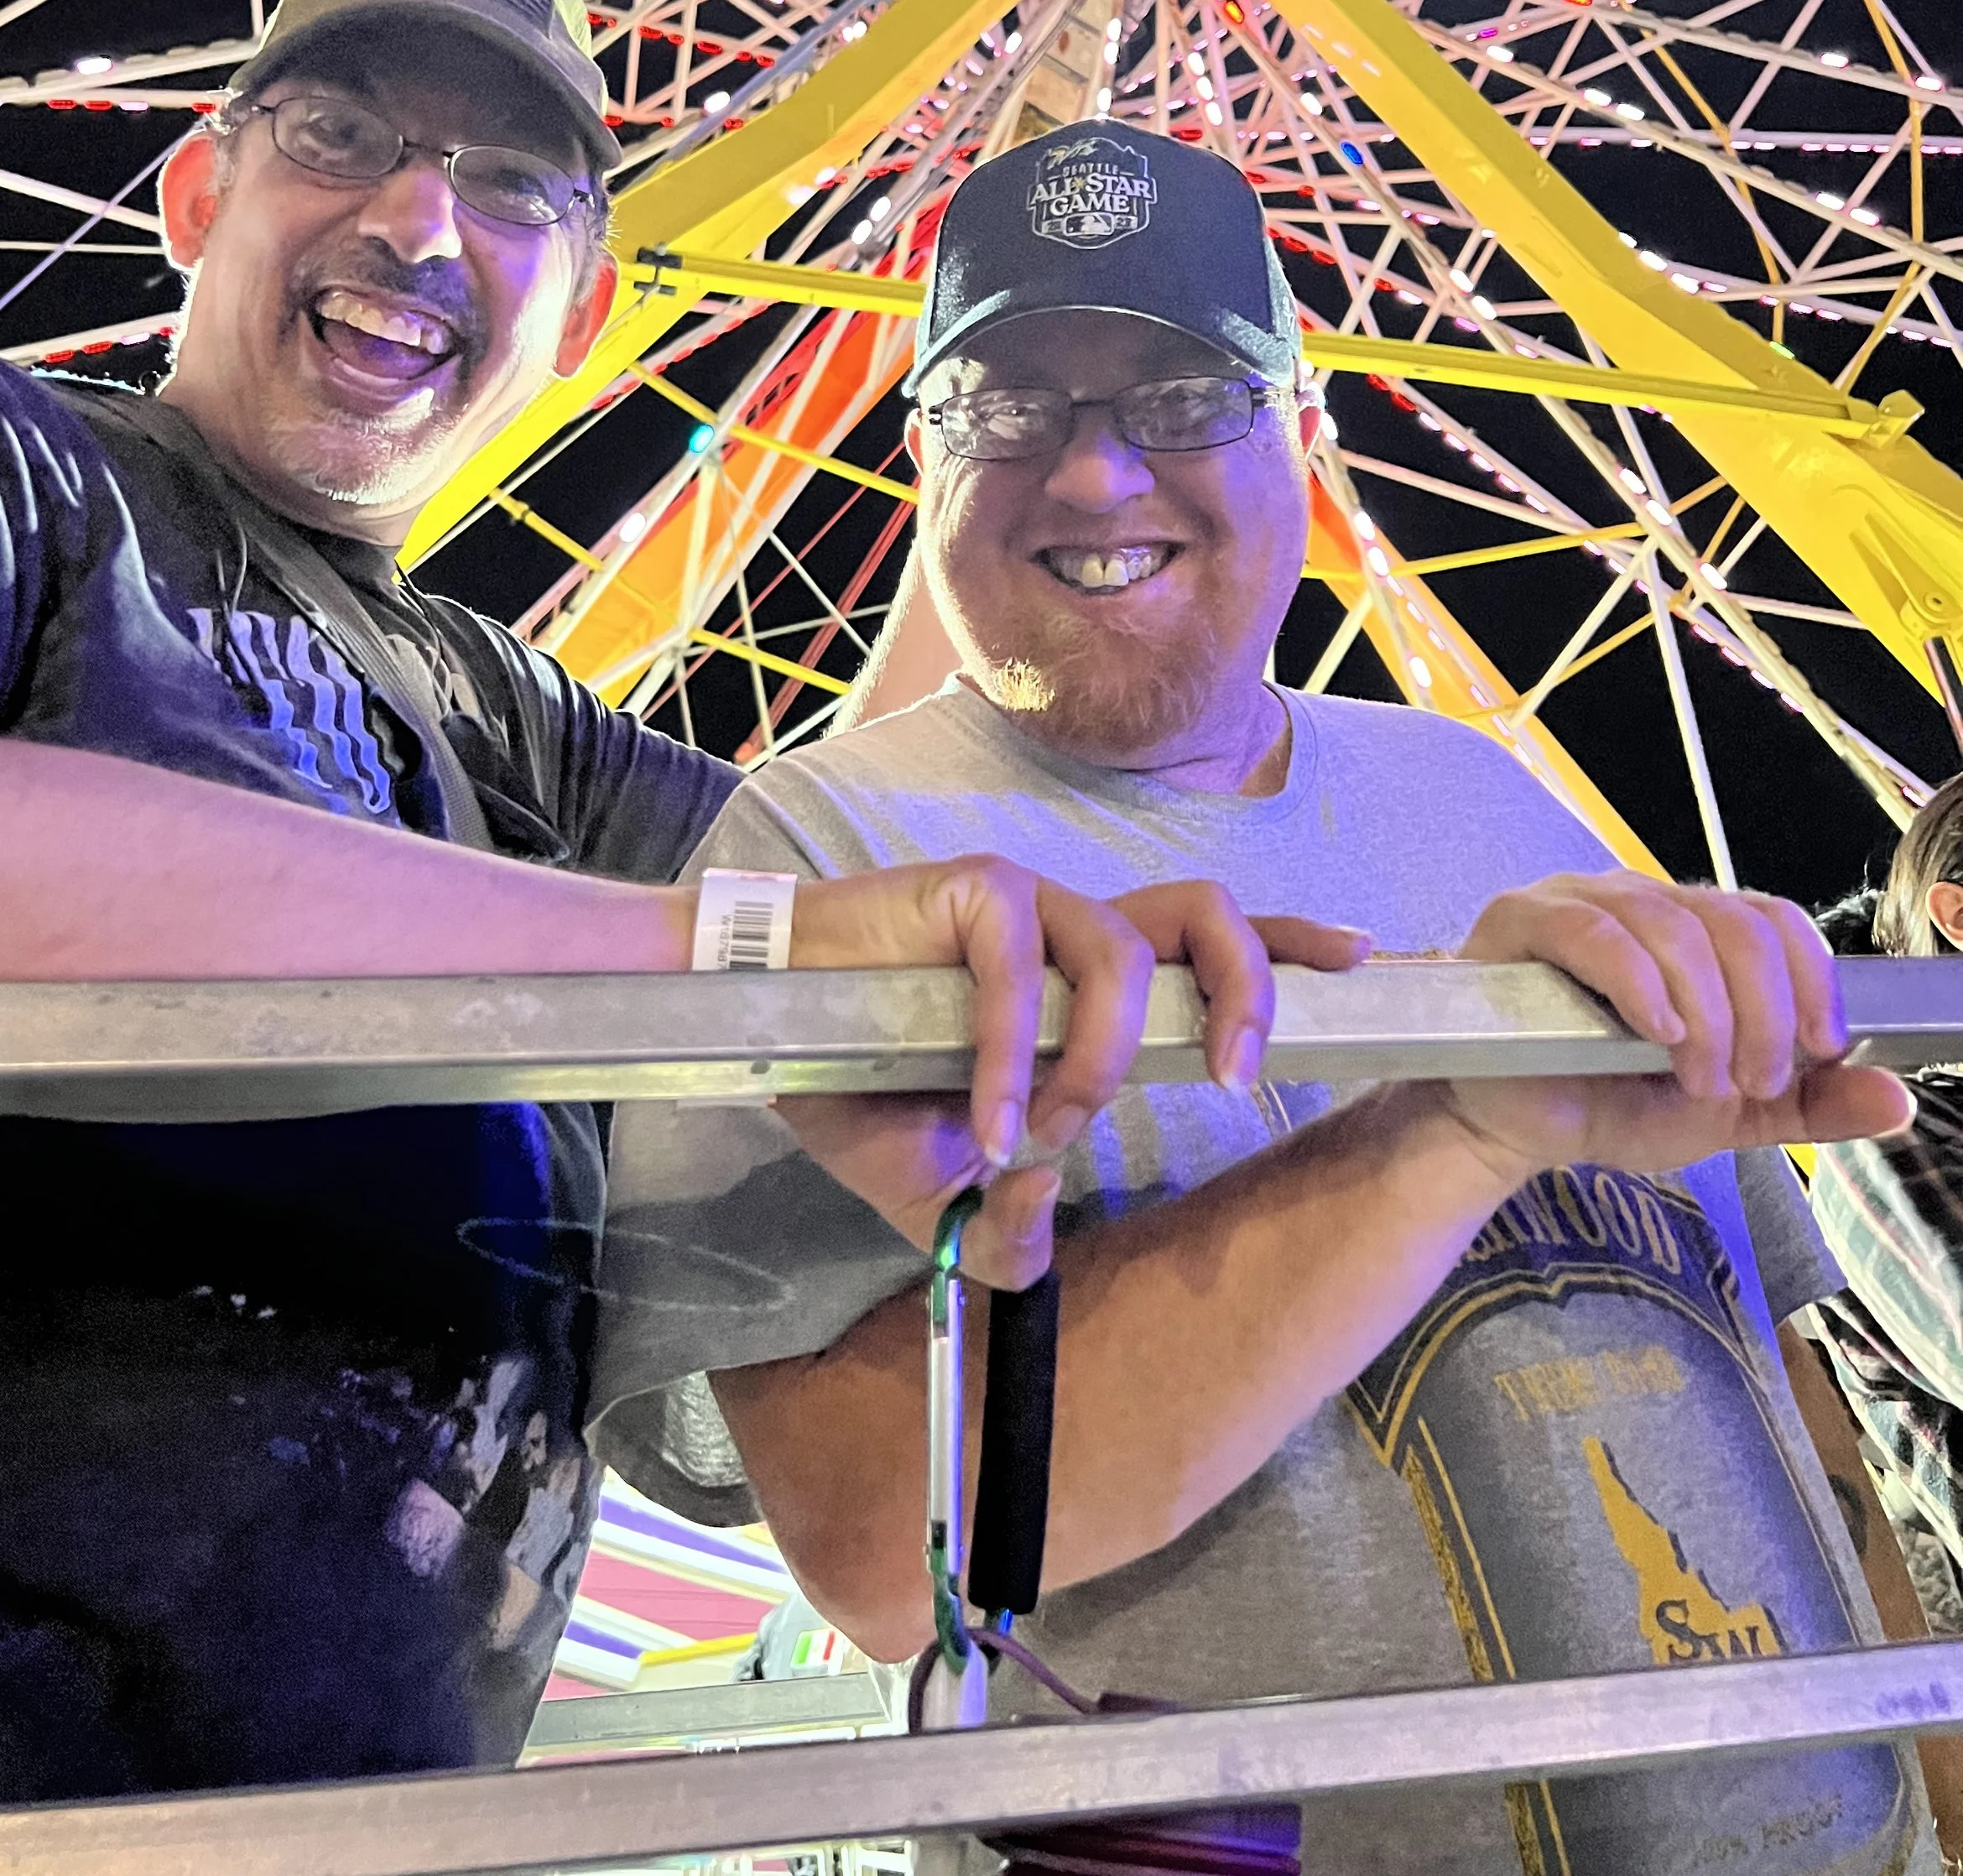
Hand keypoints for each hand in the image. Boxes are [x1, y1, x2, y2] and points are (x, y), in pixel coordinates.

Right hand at [782, 877, 1368, 1286]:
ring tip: (1050, 1129)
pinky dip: (1012, 1057)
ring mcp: (1026, 903)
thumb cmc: (855, 1088)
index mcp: (1086, 978)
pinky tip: (986, 1123)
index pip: (1211, 941)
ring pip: (1121, 952)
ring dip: (1100, 1058)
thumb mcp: (941, 1186)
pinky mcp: (969, 891)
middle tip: (1233, 1076)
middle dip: (1249, 988)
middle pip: (1206, 912)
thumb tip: (1035, 1234)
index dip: (1292, 948)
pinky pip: (1021, 973)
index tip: (1366, 964)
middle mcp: (1072, 928)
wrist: (759, 1026)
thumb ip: (1002, 1223)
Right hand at [1461, 869, 1844, 1100]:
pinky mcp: (1523, 921)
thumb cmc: (1606, 1102)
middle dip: (1762, 1012)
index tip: (1820, 1049)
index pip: (1773, 919)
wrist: (1512, 1128)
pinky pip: (1595, 931)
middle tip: (1751, 1082)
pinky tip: (1655, 1031)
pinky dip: (1639, 982)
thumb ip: (1807, 1104)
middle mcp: (1643, 901)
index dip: (1812, 979)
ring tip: (1699, 1077)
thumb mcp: (1728, 1113)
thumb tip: (1896, 1100)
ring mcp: (1581, 902)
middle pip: (1734, 923)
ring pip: (1673, 925)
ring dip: (1706, 1011)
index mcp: (1697, 932)